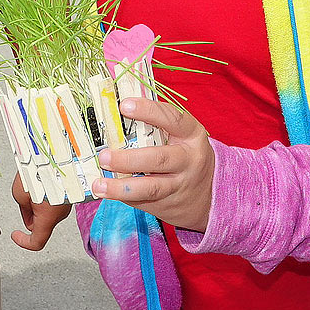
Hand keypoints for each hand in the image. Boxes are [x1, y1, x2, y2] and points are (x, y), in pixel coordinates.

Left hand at [10, 172, 71, 249]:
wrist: (57, 155)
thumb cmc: (40, 173)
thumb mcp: (19, 193)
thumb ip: (22, 207)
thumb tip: (28, 207)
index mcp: (47, 220)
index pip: (36, 242)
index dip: (23, 241)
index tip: (16, 235)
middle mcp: (60, 215)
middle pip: (41, 223)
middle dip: (30, 213)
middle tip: (24, 196)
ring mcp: (67, 204)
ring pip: (47, 211)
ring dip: (38, 201)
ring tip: (34, 183)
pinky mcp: (70, 194)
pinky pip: (55, 200)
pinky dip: (47, 194)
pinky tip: (42, 180)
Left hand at [91, 98, 214, 232]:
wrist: (210, 194)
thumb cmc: (185, 153)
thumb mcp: (182, 135)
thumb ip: (156, 124)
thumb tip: (116, 109)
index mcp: (191, 134)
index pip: (172, 118)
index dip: (148, 110)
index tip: (123, 105)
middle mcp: (188, 160)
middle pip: (159, 158)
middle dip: (128, 159)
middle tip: (104, 156)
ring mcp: (179, 185)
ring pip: (150, 187)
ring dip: (121, 187)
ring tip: (99, 185)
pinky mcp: (169, 204)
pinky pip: (143, 201)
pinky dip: (123, 197)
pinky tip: (107, 193)